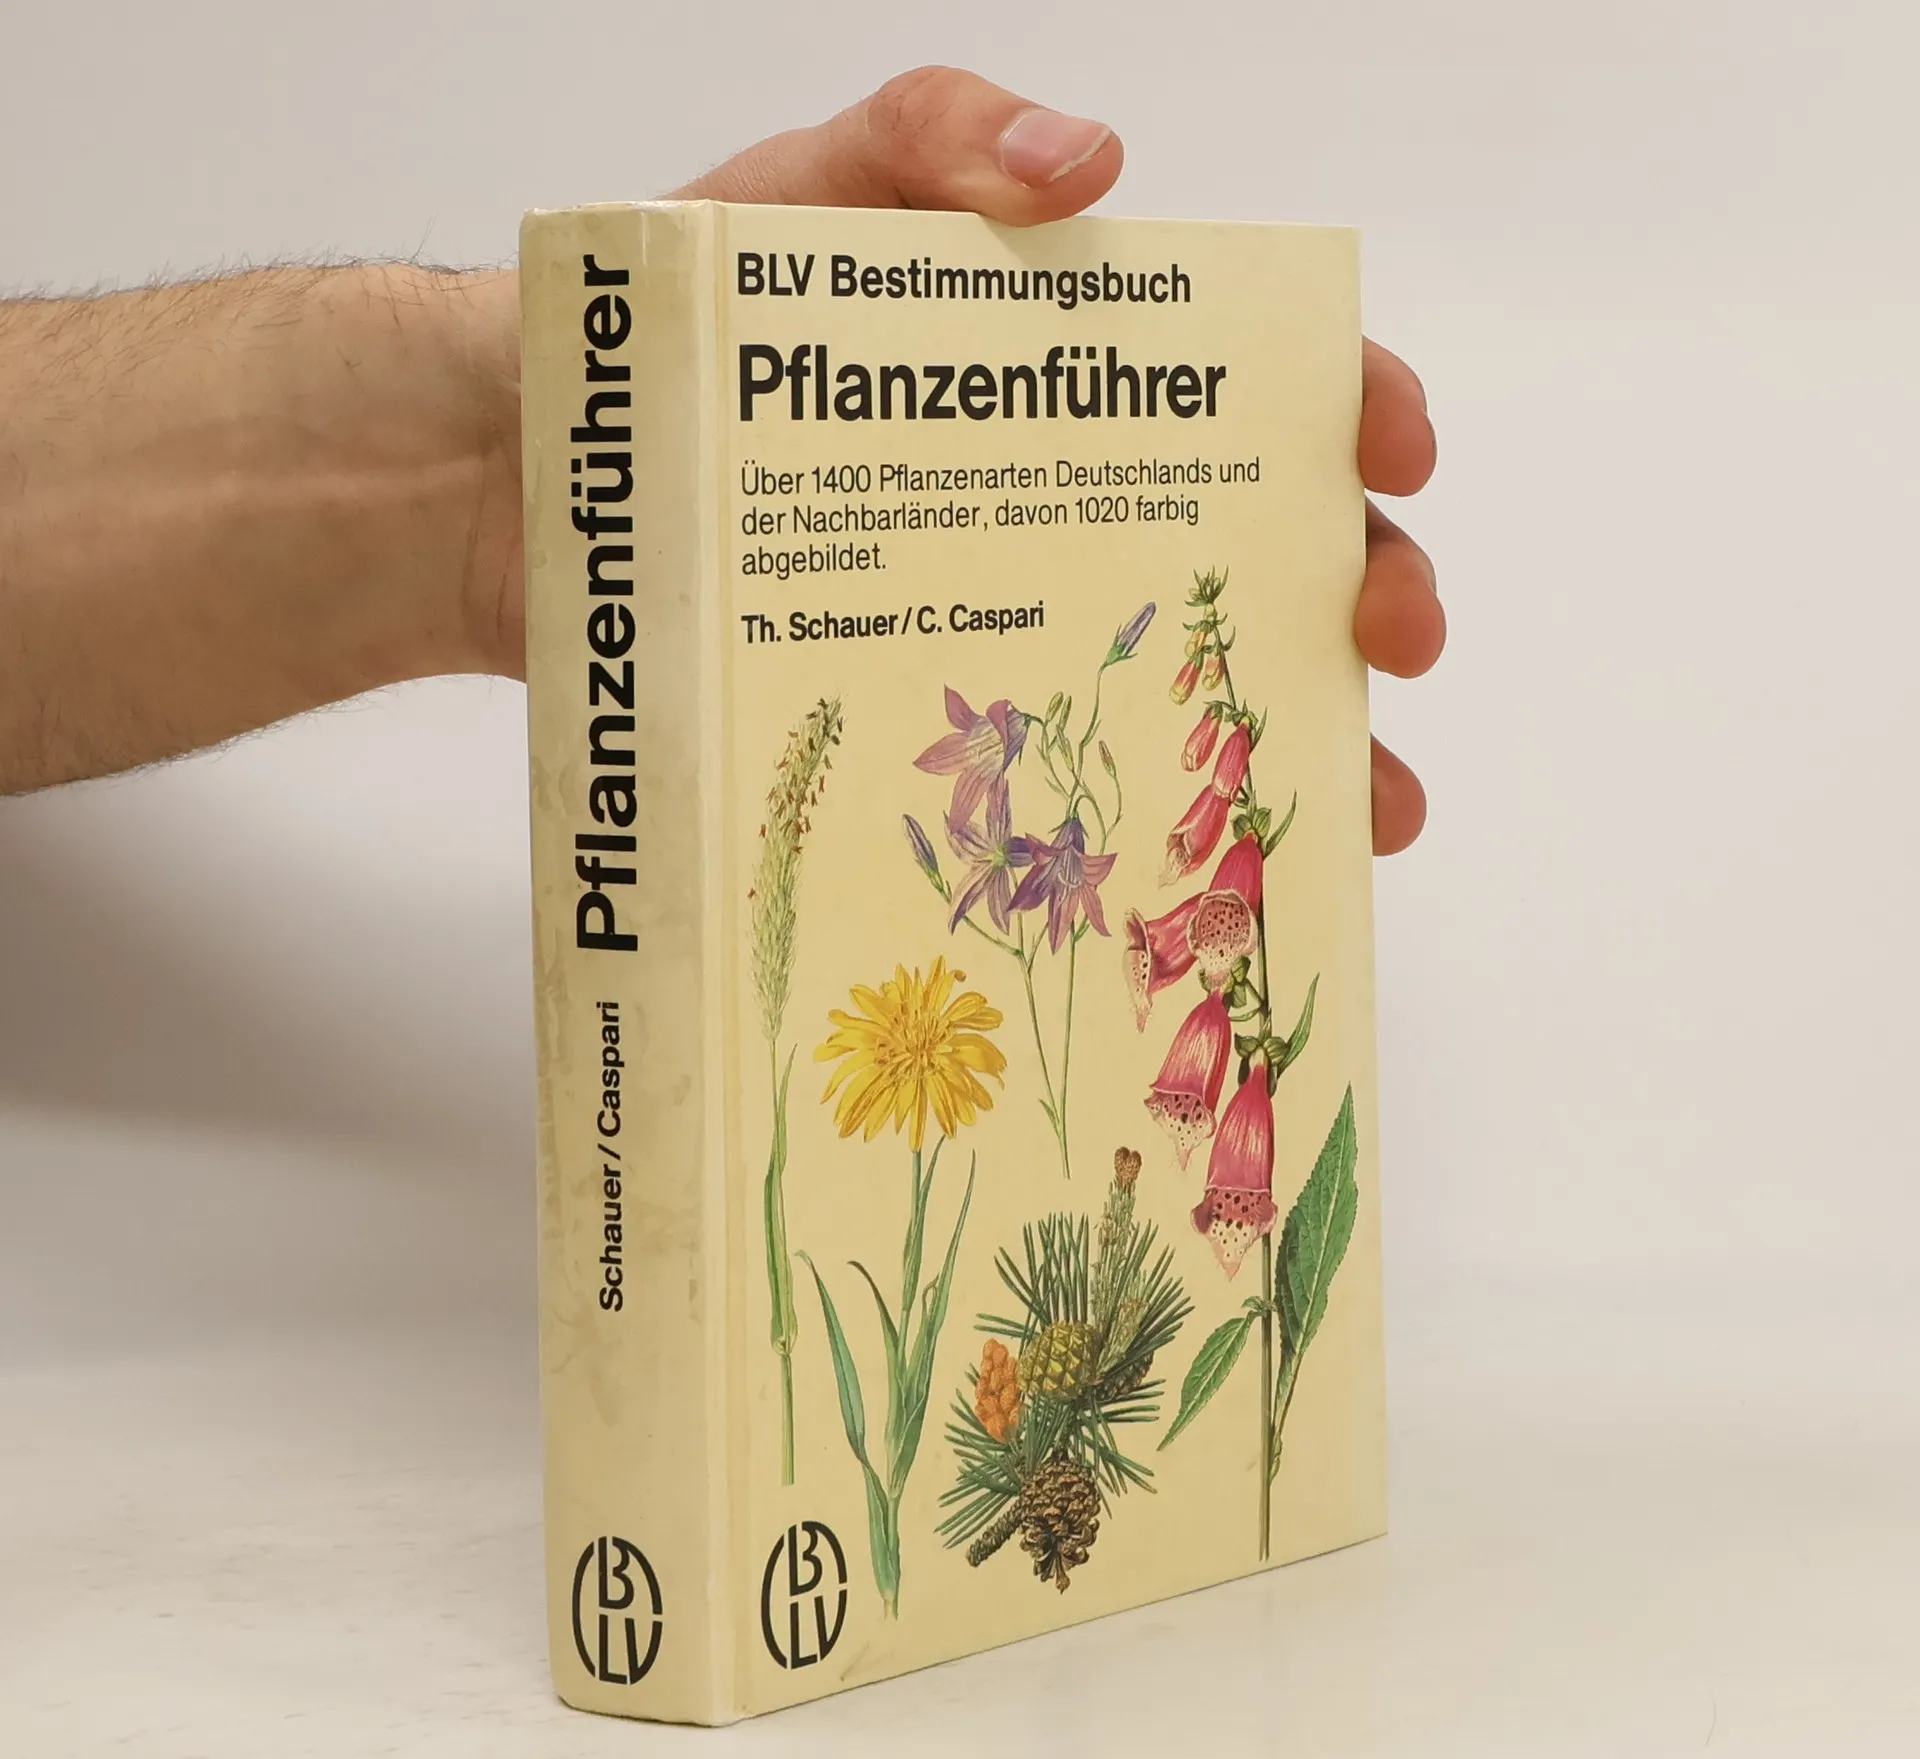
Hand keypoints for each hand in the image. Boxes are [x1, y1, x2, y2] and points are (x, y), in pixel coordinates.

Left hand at [672, 67, 1443, 854]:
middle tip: (1385, 633)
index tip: (1390, 451)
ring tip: (1357, 804)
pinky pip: (1072, 769)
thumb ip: (933, 140)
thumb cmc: (671, 334)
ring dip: (1293, 738)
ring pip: (1189, 678)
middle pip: (1255, 543)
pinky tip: (1202, 873)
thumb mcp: (800, 195)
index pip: (1245, 379)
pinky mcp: (945, 718)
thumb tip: (1096, 164)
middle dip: (1358, 584)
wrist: (525, 476)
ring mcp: (1010, 615)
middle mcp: (1059, 499)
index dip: (1347, 405)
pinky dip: (1152, 819)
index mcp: (1060, 371)